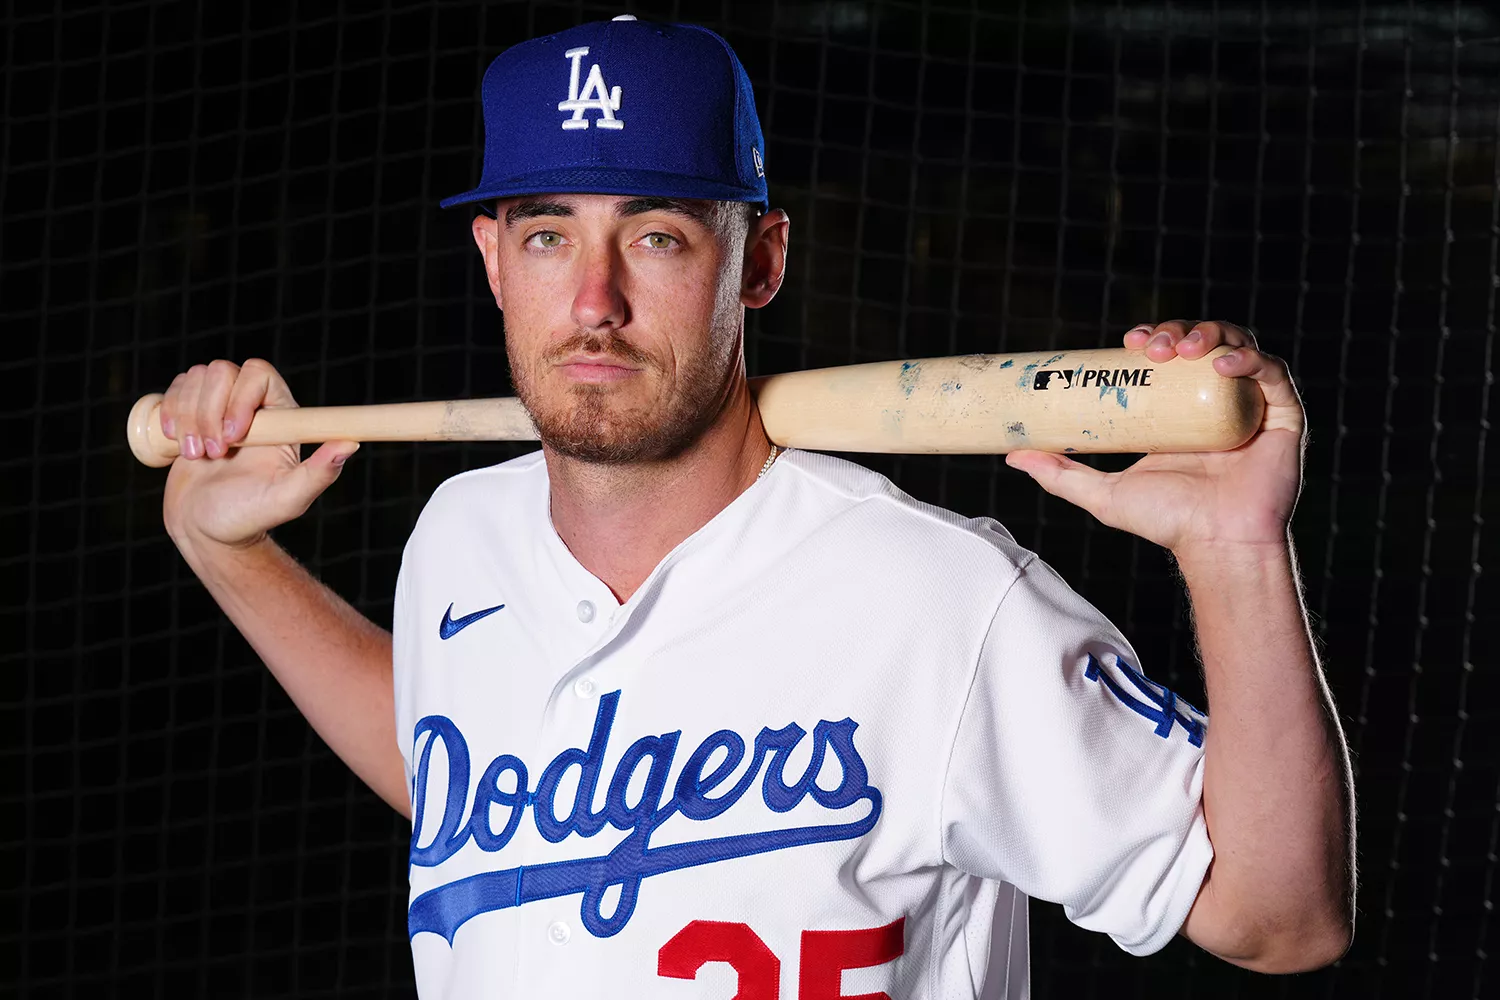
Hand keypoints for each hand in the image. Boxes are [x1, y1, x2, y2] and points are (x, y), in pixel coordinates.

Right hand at [160, 358, 358, 552]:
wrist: (205, 528)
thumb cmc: (248, 517)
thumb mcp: (286, 500)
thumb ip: (319, 474)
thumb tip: (350, 445)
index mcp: (282, 418)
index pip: (260, 374)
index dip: (241, 397)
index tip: (233, 437)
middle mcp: (252, 406)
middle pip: (223, 372)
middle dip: (208, 413)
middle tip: (212, 454)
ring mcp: (220, 406)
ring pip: (196, 378)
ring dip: (188, 418)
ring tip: (195, 455)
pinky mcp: (191, 413)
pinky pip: (175, 390)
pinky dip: (170, 414)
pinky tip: (176, 444)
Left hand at [1004, 321, 1305, 555]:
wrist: (1214, 544)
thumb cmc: (1167, 521)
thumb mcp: (1103, 493)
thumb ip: (1060, 473)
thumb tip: (1013, 454)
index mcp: (1181, 409)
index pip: (1170, 356)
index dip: (1154, 338)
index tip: (1130, 340)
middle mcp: (1217, 401)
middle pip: (1203, 344)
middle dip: (1180, 331)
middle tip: (1154, 345)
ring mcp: (1251, 405)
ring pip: (1238, 347)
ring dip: (1211, 335)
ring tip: (1185, 349)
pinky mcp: (1284, 416)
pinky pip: (1273, 373)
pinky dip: (1251, 358)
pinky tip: (1224, 364)